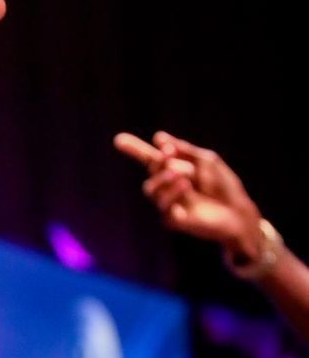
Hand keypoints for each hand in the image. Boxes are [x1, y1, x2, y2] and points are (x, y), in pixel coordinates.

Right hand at [114, 130, 261, 255]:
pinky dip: (172, 193)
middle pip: (150, 170)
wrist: (238, 212)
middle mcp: (167, 186)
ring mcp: (168, 203)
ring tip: (182, 174)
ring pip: (150, 188)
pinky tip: (185, 185)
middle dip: (158, 160)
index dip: (134, 149)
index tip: (119, 140)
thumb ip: (184, 150)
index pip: (150, 158)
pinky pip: (163, 205)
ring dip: (163, 177)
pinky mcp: (172, 220)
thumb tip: (158, 138)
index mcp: (174, 170)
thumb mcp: (206, 161)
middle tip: (170, 153)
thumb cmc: (224, 186)